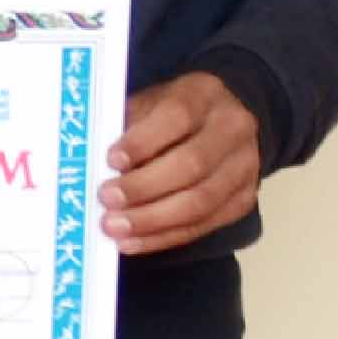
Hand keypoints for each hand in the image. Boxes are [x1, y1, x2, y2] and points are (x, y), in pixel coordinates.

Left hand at [102, 73, 262, 254]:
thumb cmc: (172, 115)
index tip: (111, 161)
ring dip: (152, 219)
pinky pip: (203, 225)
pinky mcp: (243, 199)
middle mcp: (233, 129)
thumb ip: (126, 127)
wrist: (225, 123)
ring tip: (114, 228)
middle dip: (145, 187)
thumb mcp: (149, 104)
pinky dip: (164, 237)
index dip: (142, 142)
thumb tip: (94, 165)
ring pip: (200, 201)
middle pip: (192, 164)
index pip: (176, 117)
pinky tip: (132, 242)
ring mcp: (244, 167)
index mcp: (204, 96)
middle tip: (106, 200)